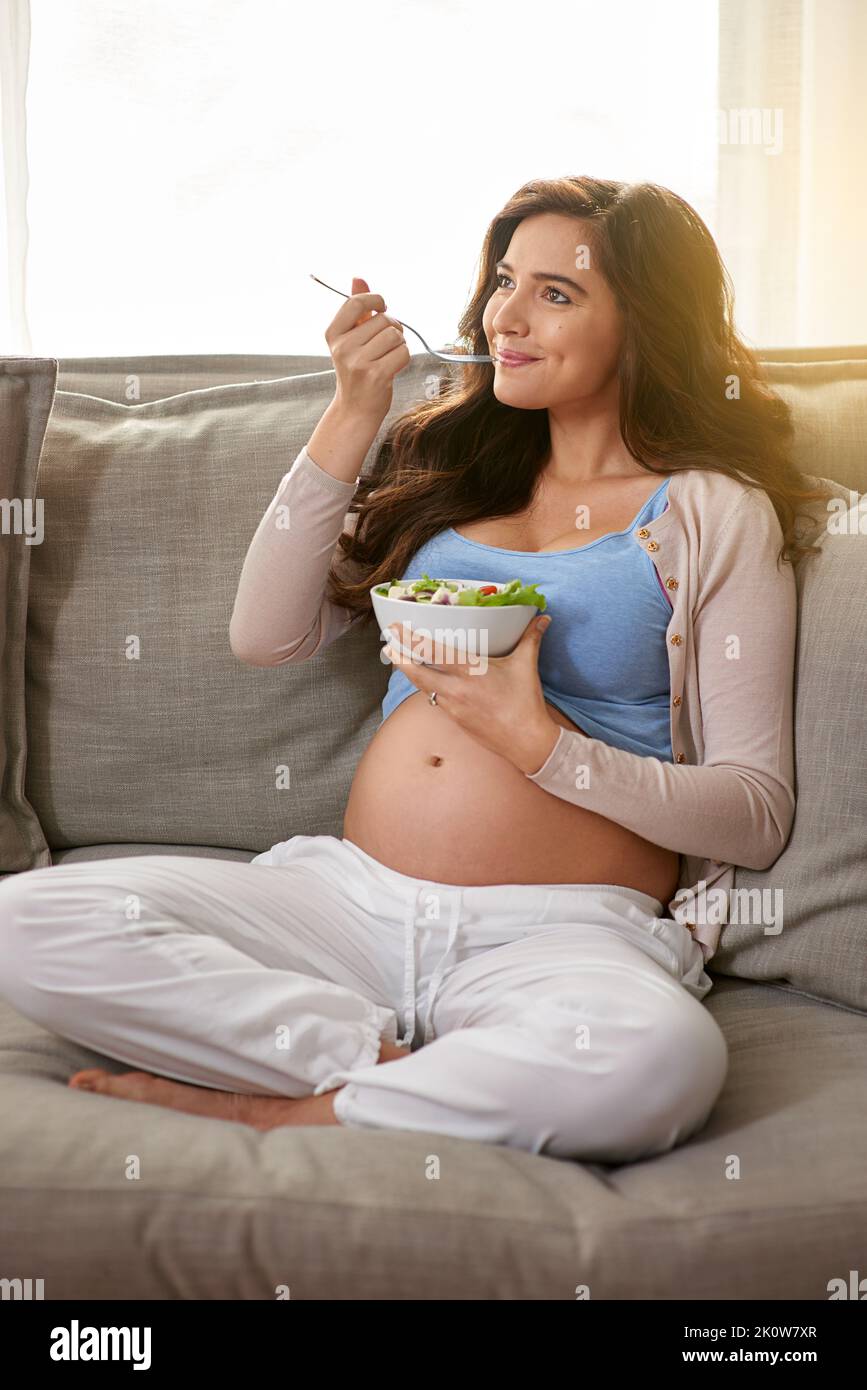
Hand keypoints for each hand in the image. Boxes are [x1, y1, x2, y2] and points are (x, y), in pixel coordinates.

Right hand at [325, 276, 409, 423]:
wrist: (355, 410)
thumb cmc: (357, 370)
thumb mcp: (351, 338)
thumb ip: (356, 310)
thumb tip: (358, 278)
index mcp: (333, 334)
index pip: (356, 301)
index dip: (375, 300)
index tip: (382, 308)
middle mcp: (342, 347)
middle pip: (383, 320)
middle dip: (393, 328)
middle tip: (387, 343)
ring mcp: (358, 362)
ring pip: (395, 335)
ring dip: (399, 344)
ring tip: (389, 355)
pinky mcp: (376, 376)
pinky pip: (402, 353)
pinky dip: (403, 358)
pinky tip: (393, 367)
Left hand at [384, 612, 561, 773]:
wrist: (526, 741)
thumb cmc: (525, 703)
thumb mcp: (526, 665)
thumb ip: (531, 638)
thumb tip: (544, 619)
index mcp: (470, 671)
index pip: (432, 651)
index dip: (410, 639)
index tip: (396, 628)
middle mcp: (455, 689)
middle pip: (416, 672)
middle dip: (399, 657)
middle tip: (387, 644)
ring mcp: (452, 706)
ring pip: (422, 686)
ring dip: (409, 673)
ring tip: (398, 660)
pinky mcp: (454, 719)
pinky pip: (434, 700)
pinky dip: (426, 688)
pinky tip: (424, 682)